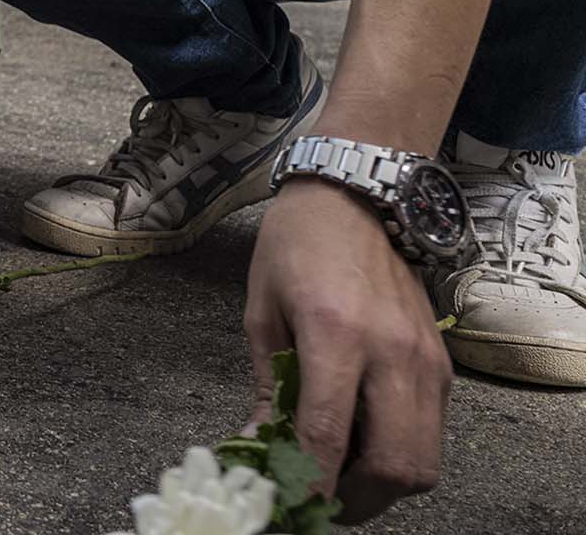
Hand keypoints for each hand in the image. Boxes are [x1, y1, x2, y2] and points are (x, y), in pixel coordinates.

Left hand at [245, 180, 450, 522]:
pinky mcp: (443, 364)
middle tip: (319, 498)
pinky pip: (432, 433)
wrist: (356, 198)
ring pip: (424, 460)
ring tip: (340, 475)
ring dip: (382, 484)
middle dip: (355, 499)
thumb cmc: (296, 246)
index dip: (311, 482)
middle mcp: (392, 352)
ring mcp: (426, 360)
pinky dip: (400, 452)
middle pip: (395, 465)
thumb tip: (259, 443)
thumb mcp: (262, 311)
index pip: (330, 434)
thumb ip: (268, 385)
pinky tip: (364, 440)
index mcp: (335, 333)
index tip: (290, 503)